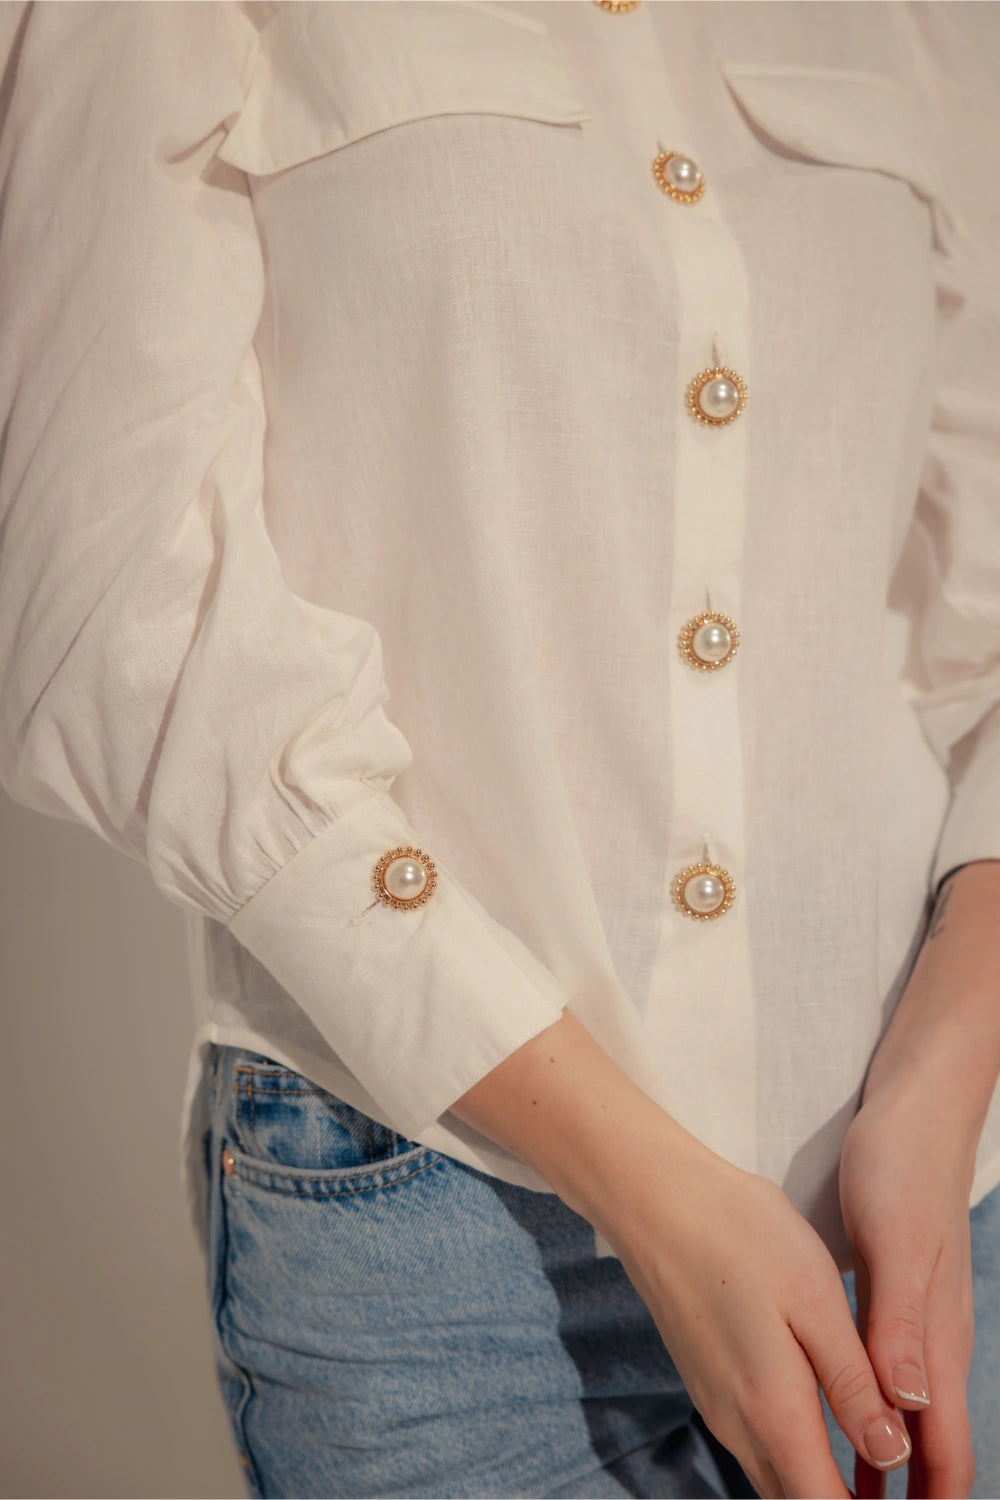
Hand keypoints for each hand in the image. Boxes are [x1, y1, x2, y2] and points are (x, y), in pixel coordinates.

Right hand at [611, 1139, 912, 1498]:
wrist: (654, 1200)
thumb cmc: (742, 1236)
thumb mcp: (815, 1300)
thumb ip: (854, 1384)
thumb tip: (893, 1454)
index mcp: (774, 1411)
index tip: (896, 1485)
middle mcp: (739, 1425)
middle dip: (841, 1497)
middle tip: (883, 1459)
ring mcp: (716, 1405)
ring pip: (775, 1475)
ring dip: (816, 1477)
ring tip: (860, 1439)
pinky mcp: (706, 1381)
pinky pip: (754, 1442)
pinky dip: (790, 1448)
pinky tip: (814, 1406)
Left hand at [840, 1081, 976, 1498]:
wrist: (916, 1116)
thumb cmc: (902, 1173)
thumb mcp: (894, 1243)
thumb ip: (900, 1322)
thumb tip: (909, 1403)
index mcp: (936, 1340)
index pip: (946, 1456)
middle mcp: (934, 1344)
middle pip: (932, 1453)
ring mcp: (920, 1325)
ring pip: (910, 1424)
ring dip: (888, 1475)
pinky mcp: (898, 1305)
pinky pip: (892, 1386)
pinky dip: (875, 1426)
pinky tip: (844, 1435)